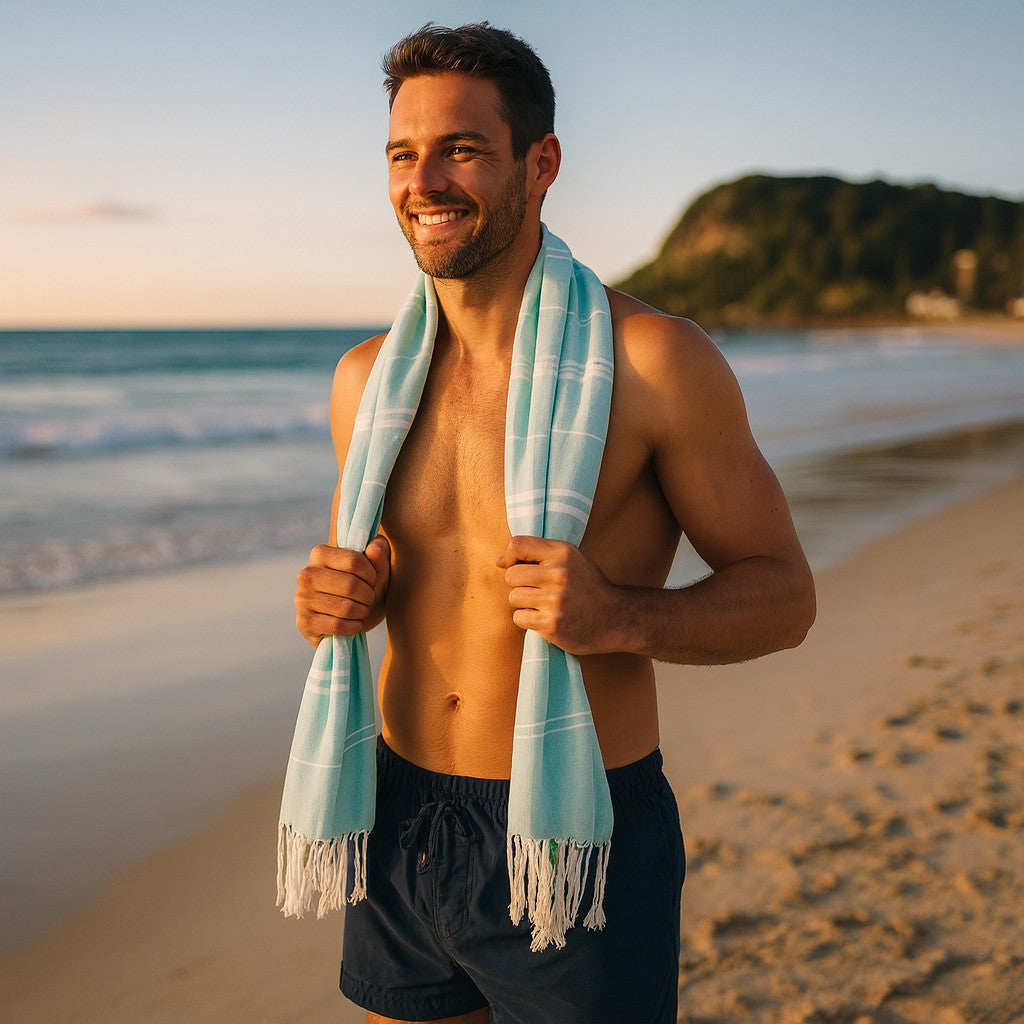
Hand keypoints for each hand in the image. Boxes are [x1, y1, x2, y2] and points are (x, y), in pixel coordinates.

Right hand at [294, 537, 390, 644]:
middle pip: (350, 585)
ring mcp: (302, 598)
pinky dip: (352, 627)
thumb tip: (376, 547)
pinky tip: (355, 624)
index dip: (371, 575)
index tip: (373, 581)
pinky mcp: (304, 622)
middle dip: (368, 596)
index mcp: (320, 553)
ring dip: (361, 612)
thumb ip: (379, 552)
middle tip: (370, 599)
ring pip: (344, 607)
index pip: (354, 561)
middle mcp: (306, 574)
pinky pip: (336, 625)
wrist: (352, 618)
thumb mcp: (377, 568)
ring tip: (362, 610)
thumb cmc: (365, 586)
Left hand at [497, 536, 621, 655]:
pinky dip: (528, 620)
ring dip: (524, 604)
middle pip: (511, 575)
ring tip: (544, 605)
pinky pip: (519, 618)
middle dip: (519, 585)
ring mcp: (555, 600)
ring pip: (514, 598)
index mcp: (564, 553)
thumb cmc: (587, 587)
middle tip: (536, 591)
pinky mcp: (551, 624)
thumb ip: (541, 553)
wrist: (615, 618)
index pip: (517, 545)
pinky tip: (546, 618)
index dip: (509, 556)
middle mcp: (559, 574)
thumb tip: (501, 561)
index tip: (512, 565)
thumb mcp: (572, 560)